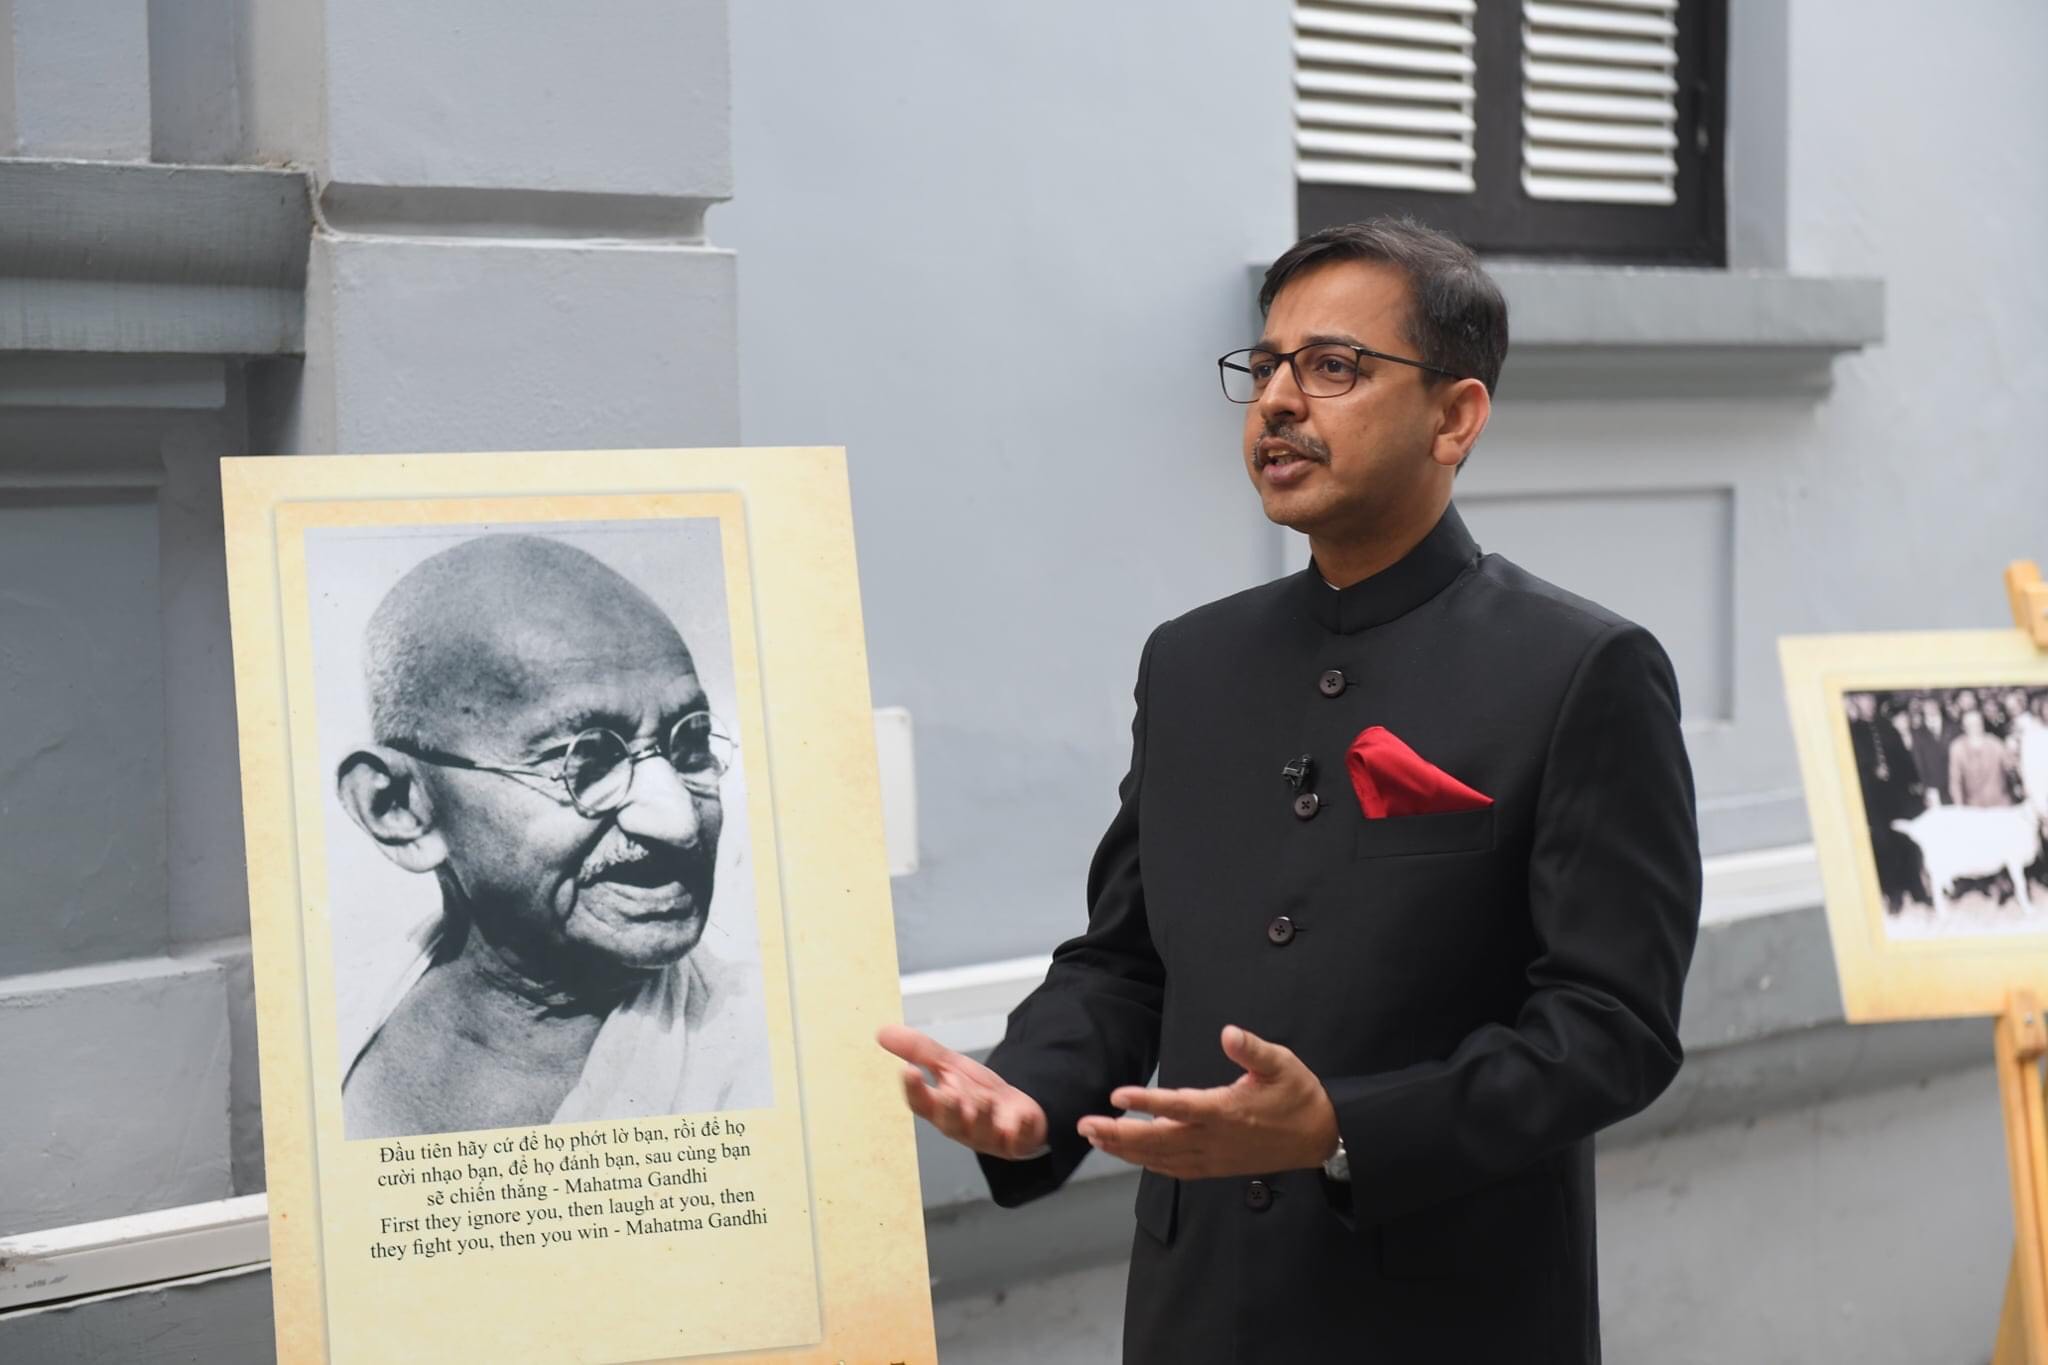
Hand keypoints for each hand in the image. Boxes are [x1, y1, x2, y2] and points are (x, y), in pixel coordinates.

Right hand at [877, 1023, 1048, 1160]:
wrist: (1017, 1111)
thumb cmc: (977, 1093)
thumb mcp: (950, 1067)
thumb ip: (920, 1051)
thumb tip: (882, 1032)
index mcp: (941, 1108)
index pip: (921, 1104)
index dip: (914, 1090)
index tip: (908, 1071)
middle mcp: (962, 1126)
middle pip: (950, 1123)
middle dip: (950, 1109)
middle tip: (949, 1094)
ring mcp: (989, 1136)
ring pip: (981, 1132)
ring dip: (983, 1115)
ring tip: (985, 1099)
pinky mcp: (1016, 1141)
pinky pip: (1017, 1140)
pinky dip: (1019, 1130)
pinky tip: (1021, 1119)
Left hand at [1078, 1025, 1338, 1179]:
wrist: (1320, 1137)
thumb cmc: (1298, 1096)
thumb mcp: (1281, 1063)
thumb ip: (1252, 1049)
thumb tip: (1228, 1032)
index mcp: (1227, 1112)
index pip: (1179, 1107)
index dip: (1146, 1101)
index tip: (1116, 1096)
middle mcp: (1215, 1139)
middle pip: (1158, 1140)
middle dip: (1118, 1134)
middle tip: (1085, 1124)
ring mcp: (1214, 1157)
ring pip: (1161, 1159)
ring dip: (1125, 1150)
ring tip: (1095, 1138)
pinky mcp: (1216, 1167)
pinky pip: (1175, 1169)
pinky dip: (1148, 1164)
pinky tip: (1129, 1156)